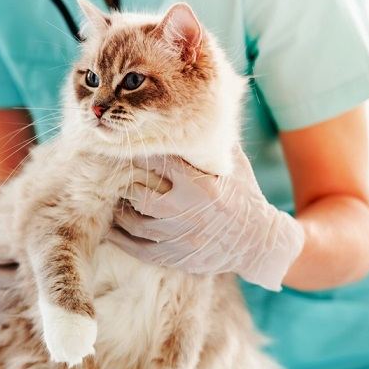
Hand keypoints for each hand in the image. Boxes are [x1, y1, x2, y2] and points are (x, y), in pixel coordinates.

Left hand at [108, 147, 304, 290]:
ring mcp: (178, 238)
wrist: (258, 243)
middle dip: (126, 183)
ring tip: (112, 198)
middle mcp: (187, 212)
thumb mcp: (233, 166)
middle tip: (114, 173)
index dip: (141, 154)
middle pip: (142, 194)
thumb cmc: (244, 196)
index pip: (161, 164)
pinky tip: (111, 227)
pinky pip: (138, 248)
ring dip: (119, 210)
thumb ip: (211, 144)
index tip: (128, 146)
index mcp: (201, 186)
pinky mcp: (174, 257)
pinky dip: (120, 238)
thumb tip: (198, 111)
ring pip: (134, 222)